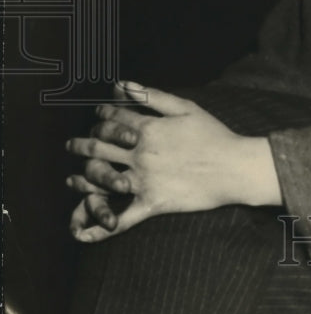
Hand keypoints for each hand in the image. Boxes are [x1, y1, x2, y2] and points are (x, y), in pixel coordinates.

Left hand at [66, 81, 280, 241]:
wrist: (234, 168)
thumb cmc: (213, 135)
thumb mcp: (186, 108)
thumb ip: (152, 96)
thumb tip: (123, 83)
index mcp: (148, 129)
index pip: (112, 119)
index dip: (101, 114)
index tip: (98, 115)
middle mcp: (140, 154)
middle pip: (98, 146)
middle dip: (81, 143)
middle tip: (72, 144)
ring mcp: (143, 181)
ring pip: (101, 178)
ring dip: (81, 177)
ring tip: (72, 178)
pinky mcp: (152, 204)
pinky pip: (121, 219)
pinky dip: (101, 227)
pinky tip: (82, 230)